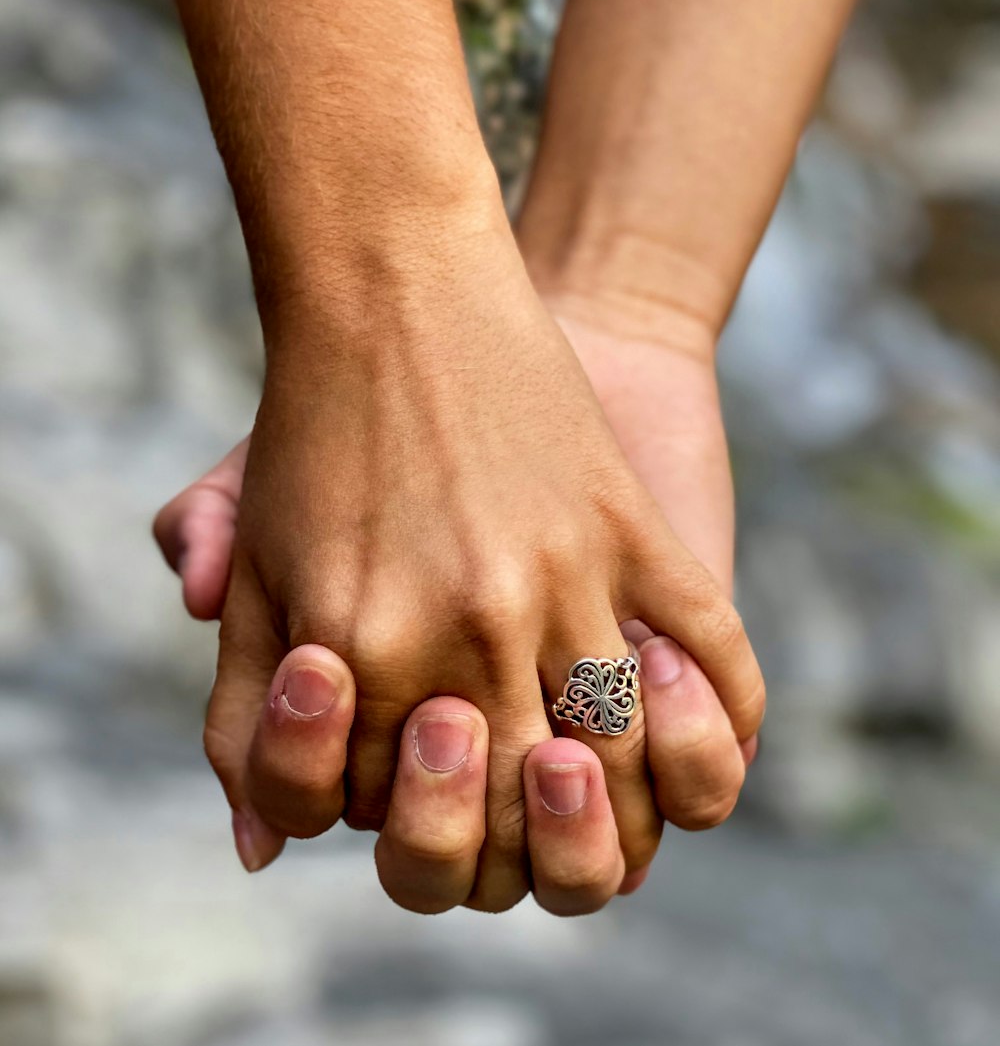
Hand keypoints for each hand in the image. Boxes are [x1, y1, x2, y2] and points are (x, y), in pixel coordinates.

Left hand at [156, 279, 760, 912]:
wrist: (404, 287)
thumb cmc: (316, 436)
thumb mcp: (258, 571)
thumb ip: (245, 722)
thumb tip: (263, 852)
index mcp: (365, 649)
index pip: (407, 823)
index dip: (415, 828)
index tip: (419, 780)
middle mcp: (476, 628)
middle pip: (527, 817)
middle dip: (519, 841)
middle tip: (513, 794)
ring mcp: (572, 577)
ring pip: (629, 760)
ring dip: (624, 804)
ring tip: (597, 771)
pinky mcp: (637, 529)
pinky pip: (718, 657)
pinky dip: (722, 722)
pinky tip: (689, 721)